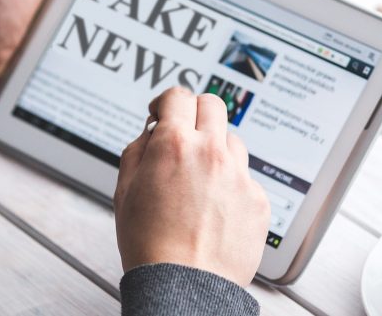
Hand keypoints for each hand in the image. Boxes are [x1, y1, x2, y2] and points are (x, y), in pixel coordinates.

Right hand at [114, 87, 270, 285]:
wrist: (184, 287)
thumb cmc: (151, 246)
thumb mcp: (124, 191)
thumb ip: (138, 150)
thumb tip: (152, 131)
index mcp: (175, 145)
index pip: (178, 96)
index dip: (166, 101)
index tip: (163, 113)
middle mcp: (211, 152)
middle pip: (212, 104)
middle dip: (195, 113)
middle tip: (184, 132)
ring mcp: (239, 175)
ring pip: (231, 140)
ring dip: (215, 149)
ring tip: (199, 180)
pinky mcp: (257, 199)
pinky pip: (245, 178)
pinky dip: (230, 185)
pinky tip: (214, 208)